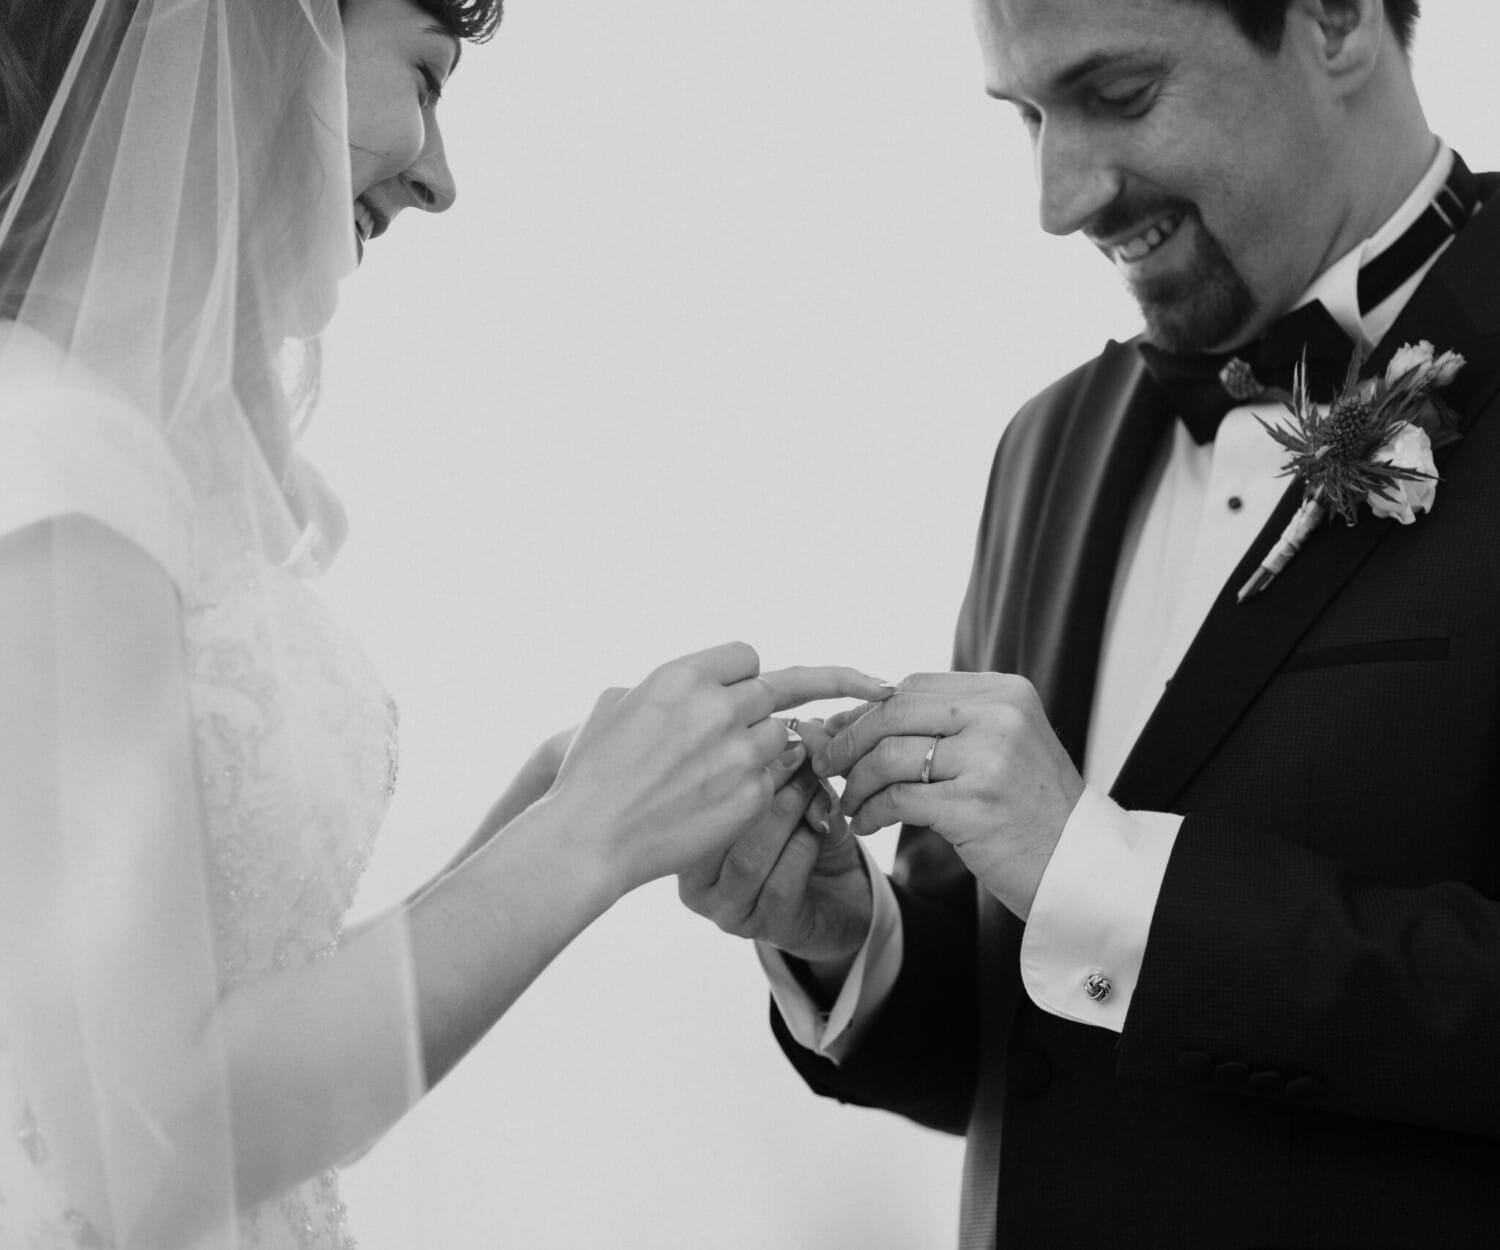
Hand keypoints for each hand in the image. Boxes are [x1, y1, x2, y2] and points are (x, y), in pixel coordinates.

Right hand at [547, 644, 890, 896]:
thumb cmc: (591, 774)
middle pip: (781, 689)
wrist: (591, 838)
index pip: (747, 656)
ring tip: (727, 776)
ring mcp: (739, 753)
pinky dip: (763, 791)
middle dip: (797, 699)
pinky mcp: (752, 796)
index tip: (747, 688)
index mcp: (682, 676)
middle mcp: (718, 707)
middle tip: (861, 692)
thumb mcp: (616, 707)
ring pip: (785, 738)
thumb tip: (681, 687)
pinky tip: (725, 805)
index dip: (743, 674)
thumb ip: (660, 688)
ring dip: (769, 752)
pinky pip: (776, 782)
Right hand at [677, 719, 872, 968]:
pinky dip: (804, 848)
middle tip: (799, 758)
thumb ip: (792, 763)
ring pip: (749, 859)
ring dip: (786, 816)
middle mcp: (696, 883)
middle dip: (764, 787)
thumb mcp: (794, 794)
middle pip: (720, 829)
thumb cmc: (802, 840)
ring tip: (812, 786)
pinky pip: (781, 885)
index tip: (773, 736)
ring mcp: (727, 910)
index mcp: (685, 844)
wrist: (839, 898)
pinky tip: (820, 826)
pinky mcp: (764, 929)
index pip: (696, 803)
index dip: (737, 765)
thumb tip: (806, 725)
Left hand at [816, 673, 1082, 921]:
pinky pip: (897, 799)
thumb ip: (939, 725)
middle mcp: (1000, 717)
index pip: (914, 685)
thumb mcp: (997, 747)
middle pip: (895, 712)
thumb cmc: (1029, 808)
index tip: (840, 733)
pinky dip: (870, 812)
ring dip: (857, 782)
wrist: (1078, 866)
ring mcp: (990, 761)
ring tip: (849, 801)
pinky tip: (864, 823)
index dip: (868, 708)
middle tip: (829, 766)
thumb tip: (850, 717)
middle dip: (850, 740)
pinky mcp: (974, 807)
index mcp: (1006, 693)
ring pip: (889, 756)